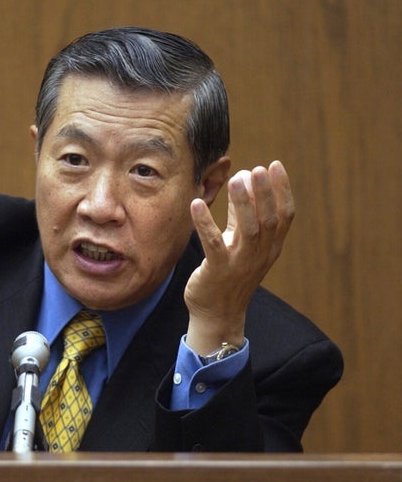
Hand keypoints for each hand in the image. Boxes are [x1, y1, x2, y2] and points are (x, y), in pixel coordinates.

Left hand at [184, 161, 294, 354]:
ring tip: (235, 180)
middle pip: (268, 220)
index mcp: (270, 247)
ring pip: (248, 230)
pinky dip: (205, 223)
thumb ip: (242, 214)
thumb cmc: (229, 275)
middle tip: (258, 168)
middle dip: (264, 192)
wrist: (217, 315)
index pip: (284, 215)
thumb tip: (242, 180)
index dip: (282, 189)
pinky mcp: (218, 271)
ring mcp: (240, 264)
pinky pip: (213, 244)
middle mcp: (260, 255)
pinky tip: (196, 204)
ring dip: (242, 204)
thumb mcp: (240, 243)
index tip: (275, 165)